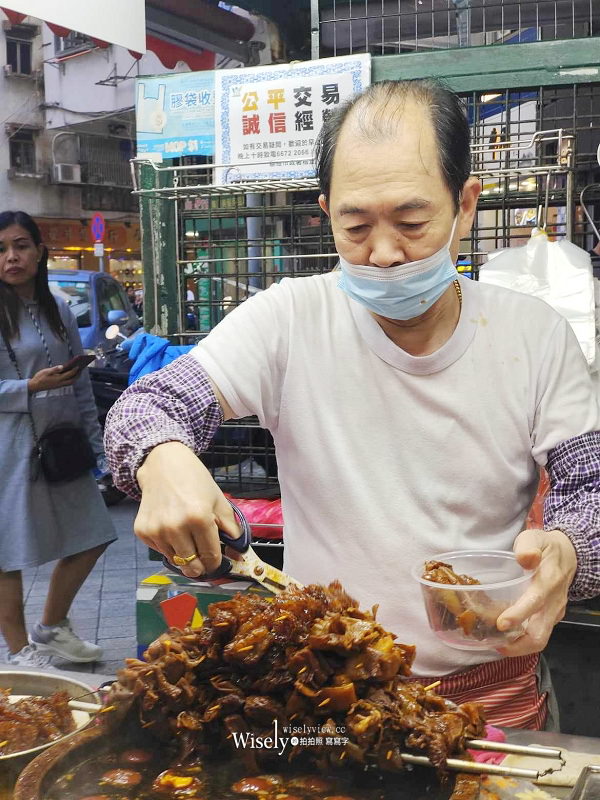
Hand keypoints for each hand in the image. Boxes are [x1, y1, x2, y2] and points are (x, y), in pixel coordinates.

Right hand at [28, 365, 78, 392]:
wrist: (35, 386)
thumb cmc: (40, 377)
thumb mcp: (46, 371)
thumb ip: (54, 369)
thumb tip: (62, 366)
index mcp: (58, 379)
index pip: (69, 374)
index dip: (75, 370)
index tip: (79, 365)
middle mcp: (60, 383)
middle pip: (72, 380)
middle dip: (77, 375)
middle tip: (81, 368)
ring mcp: (59, 385)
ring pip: (70, 382)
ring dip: (75, 377)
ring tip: (78, 371)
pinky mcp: (58, 386)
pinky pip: (67, 383)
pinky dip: (71, 378)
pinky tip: (71, 374)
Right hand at [135, 441, 240, 577]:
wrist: (164, 465)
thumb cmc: (195, 480)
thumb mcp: (219, 500)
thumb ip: (230, 528)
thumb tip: (237, 553)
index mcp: (199, 519)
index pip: (210, 557)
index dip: (215, 563)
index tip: (215, 562)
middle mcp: (175, 527)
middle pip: (192, 565)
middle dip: (200, 565)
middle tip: (202, 557)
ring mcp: (156, 531)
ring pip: (175, 560)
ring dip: (183, 554)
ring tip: (186, 535)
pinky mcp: (142, 531)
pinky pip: (160, 551)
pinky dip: (167, 546)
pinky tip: (171, 528)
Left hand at [495, 528, 576, 656]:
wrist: (569, 555)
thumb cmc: (545, 547)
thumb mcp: (535, 538)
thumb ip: (528, 546)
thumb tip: (525, 557)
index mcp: (548, 581)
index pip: (535, 601)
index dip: (518, 614)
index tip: (501, 623)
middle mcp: (553, 601)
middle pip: (539, 633)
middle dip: (518, 645)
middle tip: (495, 644)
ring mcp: (554, 612)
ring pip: (540, 638)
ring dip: (518, 646)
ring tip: (496, 644)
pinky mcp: (552, 617)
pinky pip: (539, 633)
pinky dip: (523, 639)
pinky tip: (505, 635)